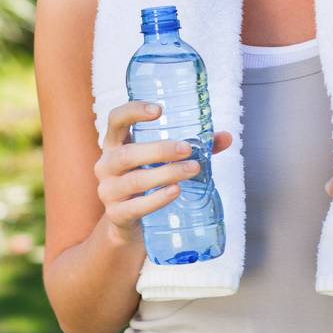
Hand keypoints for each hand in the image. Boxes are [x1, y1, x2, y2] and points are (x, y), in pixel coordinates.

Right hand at [95, 100, 233, 247]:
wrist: (126, 221)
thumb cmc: (148, 178)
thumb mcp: (162, 160)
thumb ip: (194, 146)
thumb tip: (226, 137)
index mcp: (115, 143)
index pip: (116, 120)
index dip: (134, 111)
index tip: (159, 110)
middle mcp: (106, 164)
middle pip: (127, 153)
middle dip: (160, 150)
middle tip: (188, 149)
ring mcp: (109, 191)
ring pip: (135, 180)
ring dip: (166, 173)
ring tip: (192, 169)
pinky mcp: (116, 215)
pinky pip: (135, 207)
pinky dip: (157, 199)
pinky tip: (175, 192)